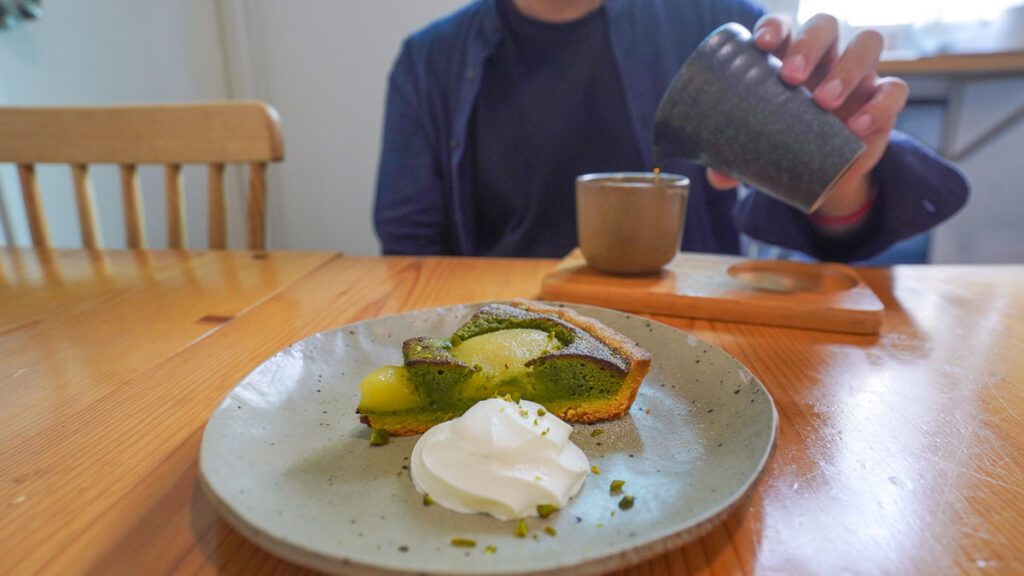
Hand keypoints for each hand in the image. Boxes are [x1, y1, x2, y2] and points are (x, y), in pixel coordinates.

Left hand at [707, 13, 908, 231]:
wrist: (827, 173)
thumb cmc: (786, 144)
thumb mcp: (759, 152)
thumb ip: (734, 161)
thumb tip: (715, 177)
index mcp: (790, 57)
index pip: (784, 26)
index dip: (775, 27)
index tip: (762, 45)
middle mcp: (827, 57)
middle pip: (825, 26)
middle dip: (808, 44)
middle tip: (790, 76)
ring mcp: (860, 74)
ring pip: (867, 43)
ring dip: (845, 67)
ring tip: (823, 101)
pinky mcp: (885, 100)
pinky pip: (895, 90)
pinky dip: (879, 104)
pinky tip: (857, 125)